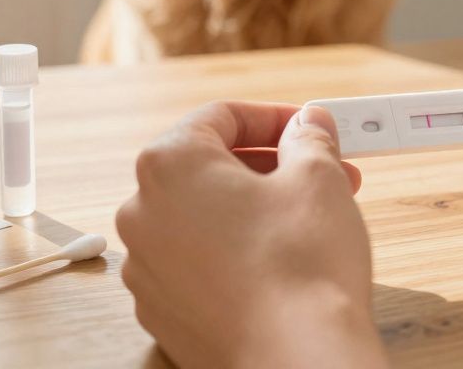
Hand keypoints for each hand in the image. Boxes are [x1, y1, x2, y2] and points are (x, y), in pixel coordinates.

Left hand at [116, 102, 386, 367]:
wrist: (294, 358)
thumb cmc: (301, 266)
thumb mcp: (318, 177)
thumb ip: (308, 138)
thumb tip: (307, 125)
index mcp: (170, 164)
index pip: (221, 117)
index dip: (274, 117)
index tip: (307, 127)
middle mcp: (142, 213)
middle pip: (208, 167)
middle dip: (269, 166)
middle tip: (320, 172)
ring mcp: (146, 268)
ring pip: (201, 218)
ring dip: (252, 209)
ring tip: (306, 220)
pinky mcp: (161, 312)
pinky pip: (196, 264)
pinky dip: (232, 254)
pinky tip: (278, 264)